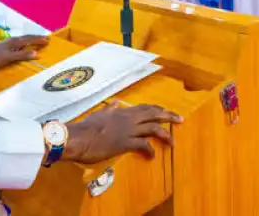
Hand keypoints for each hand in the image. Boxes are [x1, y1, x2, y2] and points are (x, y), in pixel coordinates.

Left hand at [0, 34, 48, 70]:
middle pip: (27, 38)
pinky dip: (26, 44)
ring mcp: (8, 43)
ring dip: (31, 40)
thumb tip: (36, 53)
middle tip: (46, 38)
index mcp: (15, 41)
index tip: (48, 40)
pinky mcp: (5, 47)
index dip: (39, 39)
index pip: (30, 39)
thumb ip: (22, 55)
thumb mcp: (9, 57)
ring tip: (38, 40)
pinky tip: (24, 46)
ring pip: (23, 40)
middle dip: (37, 38)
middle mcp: (12, 40)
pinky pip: (20, 43)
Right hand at [64, 103, 182, 162]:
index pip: (145, 107)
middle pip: (154, 114)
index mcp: (123, 112)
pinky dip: (150, 150)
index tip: (166, 111)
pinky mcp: (125, 143)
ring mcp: (128, 130)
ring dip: (165, 135)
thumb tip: (115, 102)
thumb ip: (110, 109)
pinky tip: (152, 156)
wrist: (77, 137)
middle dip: (169, 116)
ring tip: (173, 142)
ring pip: (153, 128)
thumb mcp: (100, 114)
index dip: (157, 109)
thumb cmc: (86, 127)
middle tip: (180, 120)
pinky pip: (143, 145)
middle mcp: (128, 119)